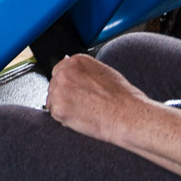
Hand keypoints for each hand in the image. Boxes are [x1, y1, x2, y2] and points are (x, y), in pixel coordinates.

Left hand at [45, 54, 180, 178]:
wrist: (127, 115)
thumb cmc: (123, 98)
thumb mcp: (103, 72)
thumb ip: (85, 71)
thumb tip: (74, 72)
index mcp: (76, 61)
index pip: (60, 70)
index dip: (68, 84)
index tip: (75, 92)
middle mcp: (64, 72)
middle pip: (54, 85)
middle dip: (64, 95)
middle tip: (83, 104)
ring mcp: (59, 89)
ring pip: (52, 100)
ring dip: (63, 107)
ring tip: (84, 111)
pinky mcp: (58, 107)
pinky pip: (55, 114)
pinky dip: (64, 119)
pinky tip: (81, 118)